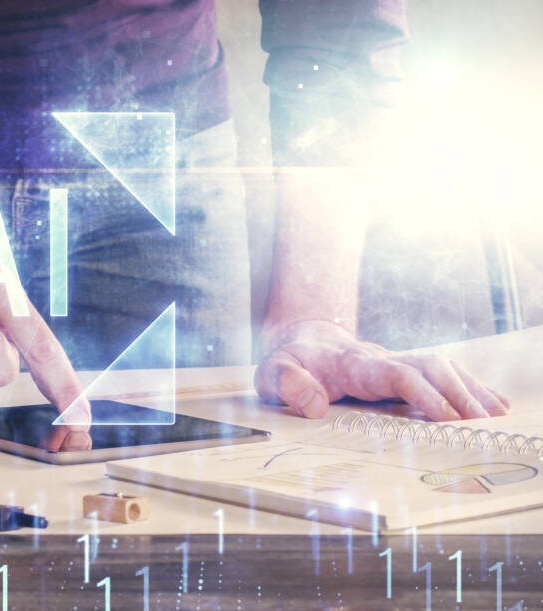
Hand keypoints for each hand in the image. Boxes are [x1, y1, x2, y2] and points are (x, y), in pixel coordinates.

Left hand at [254, 320, 509, 420]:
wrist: (300, 341)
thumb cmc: (289, 362)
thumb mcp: (271, 373)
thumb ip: (288, 385)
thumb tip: (313, 405)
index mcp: (354, 364)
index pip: (397, 374)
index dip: (424, 394)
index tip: (447, 417)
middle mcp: (381, 359)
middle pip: (430, 366)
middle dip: (459, 393)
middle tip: (482, 425)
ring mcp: (396, 361)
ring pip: (442, 366)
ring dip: (470, 389)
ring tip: (496, 417)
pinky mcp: (404, 369)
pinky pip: (443, 373)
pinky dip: (470, 386)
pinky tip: (494, 404)